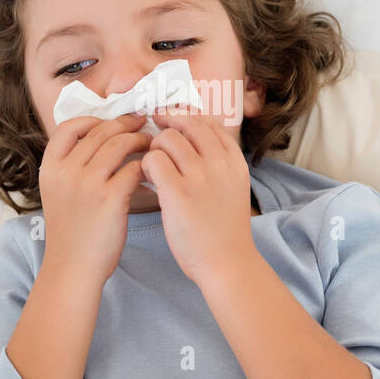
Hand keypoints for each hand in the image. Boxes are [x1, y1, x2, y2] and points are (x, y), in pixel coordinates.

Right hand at [38, 113, 151, 282]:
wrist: (73, 268)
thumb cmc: (72, 233)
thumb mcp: (58, 194)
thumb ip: (71, 168)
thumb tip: (99, 141)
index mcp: (51, 168)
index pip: (69, 126)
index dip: (93, 119)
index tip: (110, 122)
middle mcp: (66, 171)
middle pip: (99, 131)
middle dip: (125, 124)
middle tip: (141, 122)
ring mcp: (87, 183)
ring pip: (120, 144)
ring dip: (139, 139)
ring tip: (151, 143)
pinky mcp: (110, 198)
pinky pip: (134, 167)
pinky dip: (146, 165)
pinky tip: (152, 170)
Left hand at [140, 103, 256, 285]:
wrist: (227, 262)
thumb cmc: (224, 230)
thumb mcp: (233, 187)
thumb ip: (219, 163)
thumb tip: (194, 140)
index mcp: (233, 160)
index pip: (209, 122)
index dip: (186, 116)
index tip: (172, 120)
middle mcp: (218, 162)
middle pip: (187, 124)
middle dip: (166, 124)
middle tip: (154, 132)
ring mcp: (199, 176)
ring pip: (166, 139)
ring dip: (154, 148)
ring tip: (153, 167)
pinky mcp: (178, 192)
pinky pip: (153, 160)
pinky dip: (146, 166)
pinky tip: (148, 180)